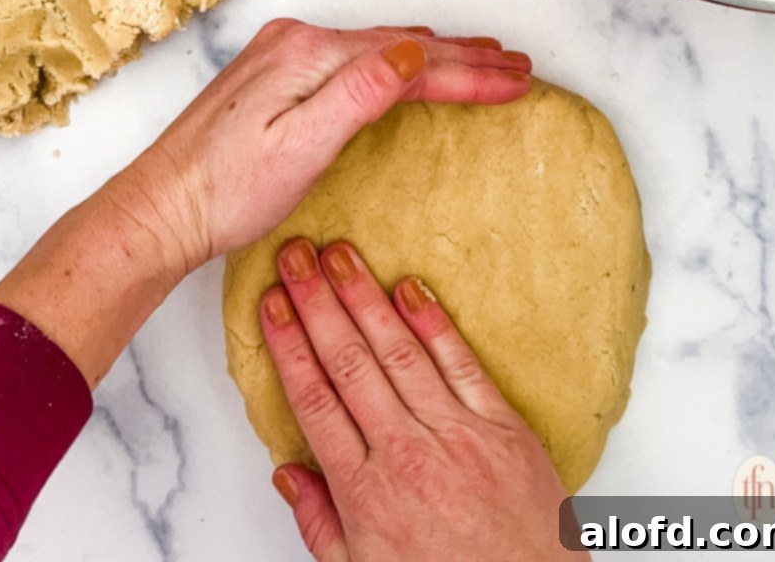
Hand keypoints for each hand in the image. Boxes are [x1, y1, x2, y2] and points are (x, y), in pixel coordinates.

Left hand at [0, 20, 529, 390]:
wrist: (162, 206)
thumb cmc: (224, 192)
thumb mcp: (299, 149)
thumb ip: (357, 96)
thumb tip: (413, 54)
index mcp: (309, 55)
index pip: (411, 59)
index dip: (469, 73)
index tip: (517, 82)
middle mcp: (298, 42)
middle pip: (402, 45)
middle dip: (465, 56)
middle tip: (517, 65)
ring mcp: (287, 54)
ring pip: (382, 47)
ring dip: (438, 53)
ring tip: (484, 58)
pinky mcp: (278, 72)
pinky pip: (359, 55)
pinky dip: (400, 58)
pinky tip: (412, 62)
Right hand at [260, 238, 572, 561]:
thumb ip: (319, 522)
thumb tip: (286, 470)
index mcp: (366, 492)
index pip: (314, 400)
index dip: (289, 345)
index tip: (272, 304)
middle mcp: (407, 454)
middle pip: (349, 362)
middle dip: (316, 303)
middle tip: (294, 256)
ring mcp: (457, 435)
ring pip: (399, 351)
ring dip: (364, 296)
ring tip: (338, 253)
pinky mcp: (502, 426)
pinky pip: (462, 363)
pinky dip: (434, 322)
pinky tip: (409, 286)